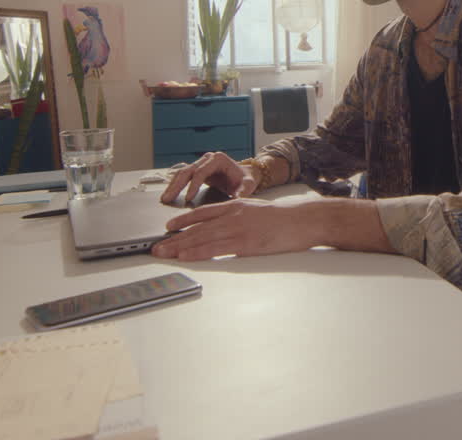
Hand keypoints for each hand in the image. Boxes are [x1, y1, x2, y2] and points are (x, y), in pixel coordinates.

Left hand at [151, 198, 320, 260]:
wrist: (304, 220)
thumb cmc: (285, 218)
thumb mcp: (257, 210)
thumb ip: (240, 216)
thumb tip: (226, 227)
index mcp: (236, 206)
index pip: (202, 213)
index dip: (183, 221)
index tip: (168, 228)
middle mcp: (233, 216)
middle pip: (197, 227)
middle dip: (174, 238)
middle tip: (157, 246)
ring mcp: (238, 229)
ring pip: (202, 238)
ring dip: (180, 246)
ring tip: (164, 253)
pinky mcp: (245, 244)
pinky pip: (216, 249)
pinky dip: (198, 253)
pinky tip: (186, 256)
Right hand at [160, 152, 256, 205]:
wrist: (244, 175)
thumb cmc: (245, 179)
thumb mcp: (248, 184)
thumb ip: (244, 190)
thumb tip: (238, 197)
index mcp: (218, 159)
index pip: (201, 172)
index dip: (193, 185)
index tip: (188, 198)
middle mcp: (207, 159)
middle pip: (188, 171)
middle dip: (177, 186)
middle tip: (168, 198)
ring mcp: (201, 163)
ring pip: (182, 173)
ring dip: (172, 186)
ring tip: (164, 198)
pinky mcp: (197, 170)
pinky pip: (183, 177)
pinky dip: (175, 185)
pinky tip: (168, 194)